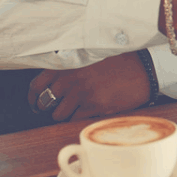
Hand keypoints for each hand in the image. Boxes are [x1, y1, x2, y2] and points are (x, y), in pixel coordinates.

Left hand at [26, 52, 151, 121]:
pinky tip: (85, 112)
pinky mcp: (95, 106)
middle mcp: (72, 78)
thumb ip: (70, 66)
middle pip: (45, 102)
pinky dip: (77, 118)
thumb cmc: (119, 61)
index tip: (34, 102)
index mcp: (68, 64)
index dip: (32, 97)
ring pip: (58, 115)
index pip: (36, 84)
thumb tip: (53, 81)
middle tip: (52, 109)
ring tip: (72, 110)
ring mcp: (83, 93)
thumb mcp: (91, 57)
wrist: (144, 69)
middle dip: (46, 108)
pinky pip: (74, 119)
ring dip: (62, 115)